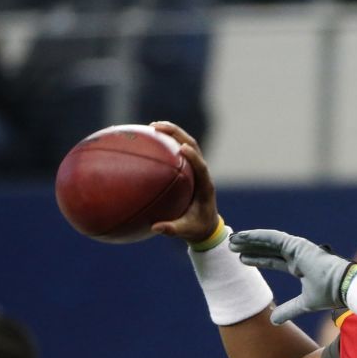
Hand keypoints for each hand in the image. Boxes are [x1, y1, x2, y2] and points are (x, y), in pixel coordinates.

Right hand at [148, 121, 220, 242]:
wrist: (207, 226)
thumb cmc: (197, 228)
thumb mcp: (186, 231)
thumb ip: (172, 230)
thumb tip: (155, 228)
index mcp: (205, 187)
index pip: (201, 167)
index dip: (193, 156)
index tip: (182, 148)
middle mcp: (202, 174)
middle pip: (193, 146)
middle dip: (177, 134)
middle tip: (158, 127)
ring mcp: (195, 169)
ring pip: (187, 144)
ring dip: (172, 133)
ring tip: (153, 126)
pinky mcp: (188, 169)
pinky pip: (178, 152)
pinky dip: (166, 143)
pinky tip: (149, 139)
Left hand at [228, 229, 355, 323]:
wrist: (343, 286)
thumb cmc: (330, 294)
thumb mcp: (304, 304)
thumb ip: (289, 310)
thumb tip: (273, 321)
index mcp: (299, 266)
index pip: (273, 260)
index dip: (258, 259)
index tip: (242, 259)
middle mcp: (297, 254)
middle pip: (268, 249)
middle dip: (250, 247)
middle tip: (232, 247)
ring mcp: (297, 247)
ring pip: (268, 241)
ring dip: (250, 239)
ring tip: (233, 240)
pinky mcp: (296, 244)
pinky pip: (273, 237)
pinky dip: (258, 236)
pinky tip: (244, 236)